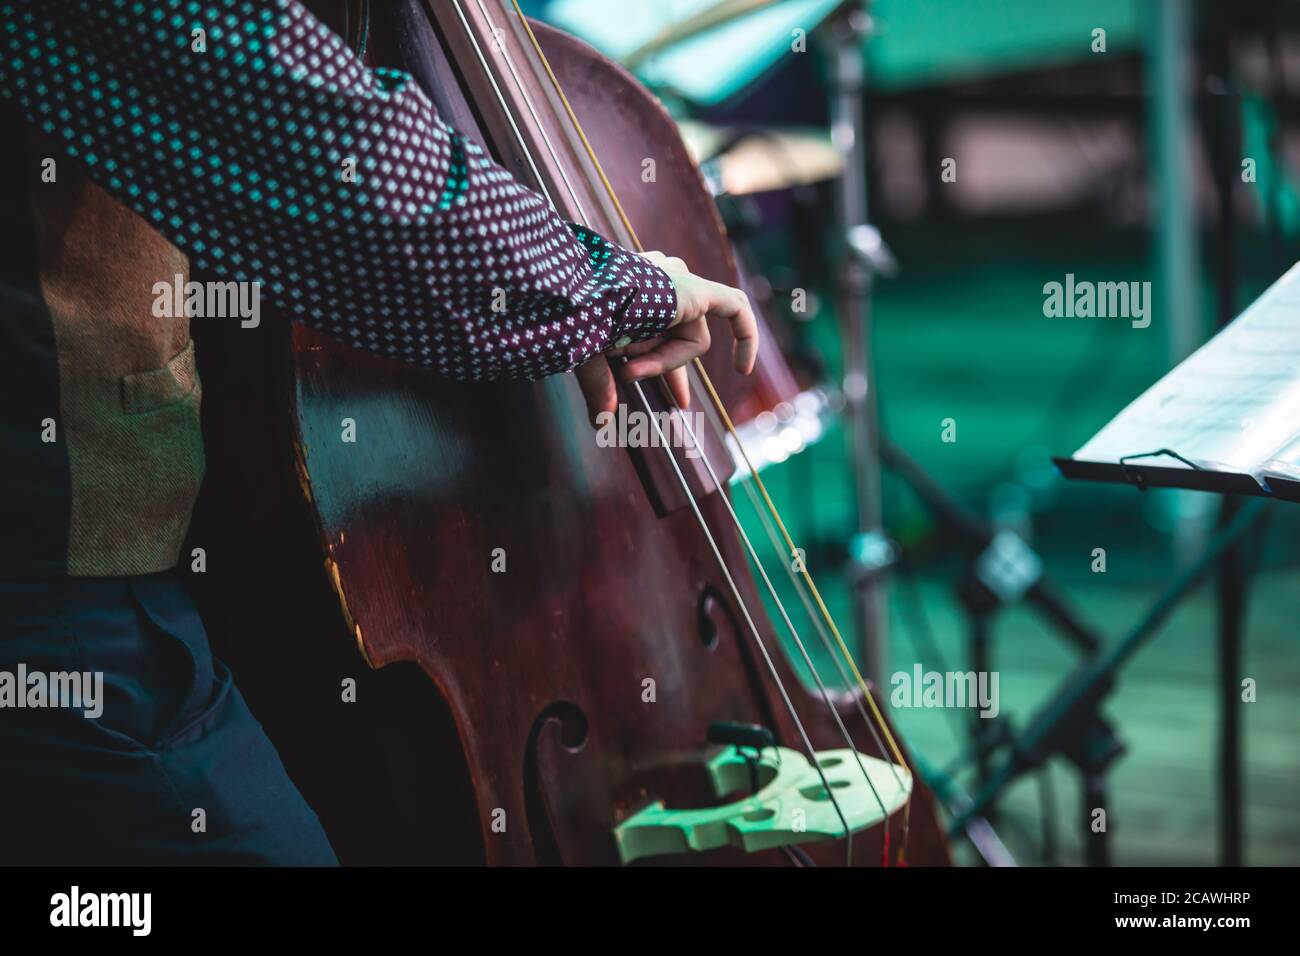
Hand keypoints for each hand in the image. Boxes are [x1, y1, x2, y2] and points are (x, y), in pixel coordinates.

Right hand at [575, 251, 758, 423]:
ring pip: (689, 337)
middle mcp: (657, 275)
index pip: (659, 327)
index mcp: (629, 283)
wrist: (578, 296)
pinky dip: (744, 335)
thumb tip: (599, 424)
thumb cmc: (573, 321)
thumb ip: (601, 386)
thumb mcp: (588, 357)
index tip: (676, 400)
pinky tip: (743, 369)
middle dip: (672, 371)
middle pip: (677, 334)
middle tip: (680, 404)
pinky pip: (734, 309)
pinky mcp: (697, 289)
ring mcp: (678, 278)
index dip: (664, 366)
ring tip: (624, 356)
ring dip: (661, 359)